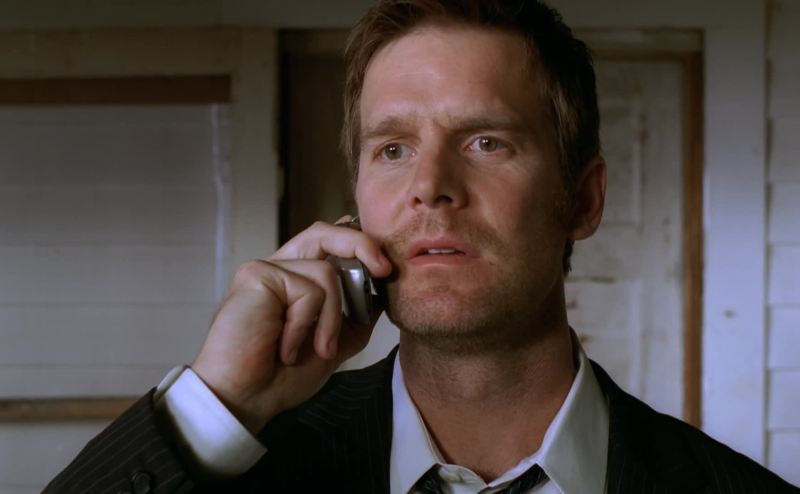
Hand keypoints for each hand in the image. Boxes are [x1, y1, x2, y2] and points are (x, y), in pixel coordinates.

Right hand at [191, 217, 391, 432]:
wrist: (248, 399)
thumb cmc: (282, 377)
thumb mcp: (334, 345)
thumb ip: (355, 319)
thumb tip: (381, 296)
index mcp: (296, 280)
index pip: (328, 243)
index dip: (358, 245)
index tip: (386, 270)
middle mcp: (281, 268)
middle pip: (325, 233)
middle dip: (361, 245)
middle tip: (384, 270)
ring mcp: (268, 269)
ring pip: (326, 273)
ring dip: (331, 320)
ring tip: (315, 349)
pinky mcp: (258, 275)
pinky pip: (307, 291)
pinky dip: (306, 326)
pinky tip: (285, 348)